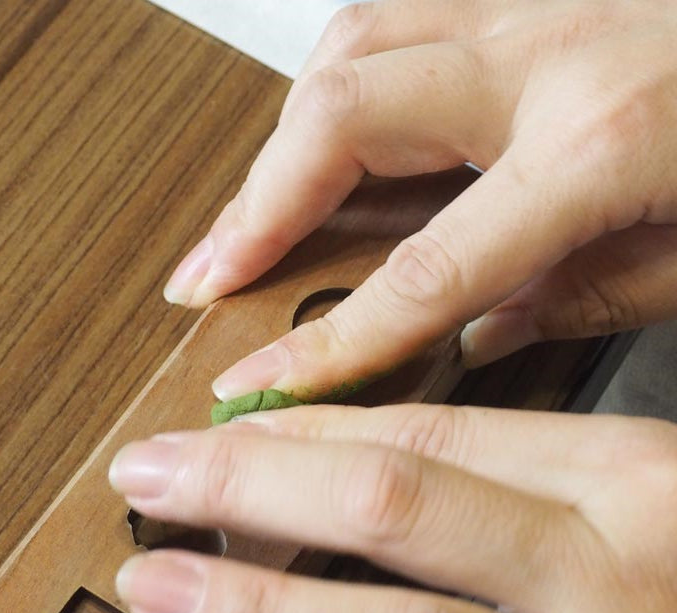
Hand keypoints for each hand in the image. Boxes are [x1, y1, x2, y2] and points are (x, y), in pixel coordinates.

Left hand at [109, 405, 676, 612]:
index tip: (212, 432)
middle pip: (394, 505)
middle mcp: (612, 572)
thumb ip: (530, 468)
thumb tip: (382, 443)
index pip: (424, 435)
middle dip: (251, 486)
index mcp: (625, 475)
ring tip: (162, 595)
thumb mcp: (653, 492)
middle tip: (147, 476)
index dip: (300, 433)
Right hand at [163, 0, 676, 397]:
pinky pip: (393, 10)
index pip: (419, 273)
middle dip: (256, 207)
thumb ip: (579, 301)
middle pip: (342, 117)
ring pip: (351, 45)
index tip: (257, 384)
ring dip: (283, 137)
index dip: (325, 341)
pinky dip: (338, 76)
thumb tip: (475, 337)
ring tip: (251, 212)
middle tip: (205, 273)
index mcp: (599, 143)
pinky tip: (322, 128)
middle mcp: (547, 52)